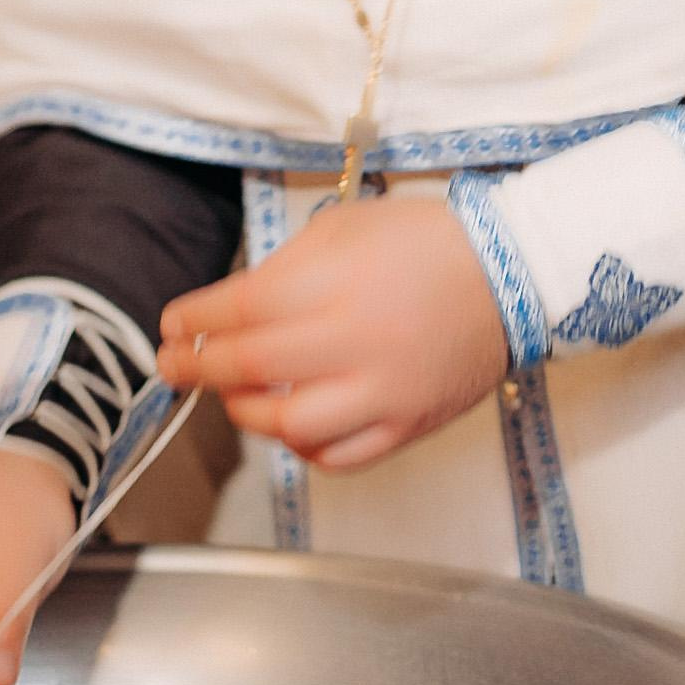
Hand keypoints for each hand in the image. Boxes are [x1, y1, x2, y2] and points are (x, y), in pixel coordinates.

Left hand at [155, 196, 508, 471]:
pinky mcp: (408, 425)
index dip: (193, 322)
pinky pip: (339, 456)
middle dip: (197, 367)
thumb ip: (286, 268)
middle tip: (174, 365)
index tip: (172, 325)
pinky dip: (303, 447)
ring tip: (236, 394)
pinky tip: (291, 426)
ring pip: (289, 426)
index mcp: (338, 282)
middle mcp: (356, 342)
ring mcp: (384, 392)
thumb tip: (232, 307)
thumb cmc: (427, 243)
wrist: (512, 275)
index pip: (239, 310)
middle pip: (250, 368)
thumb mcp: (347, 228)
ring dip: (246, 412)